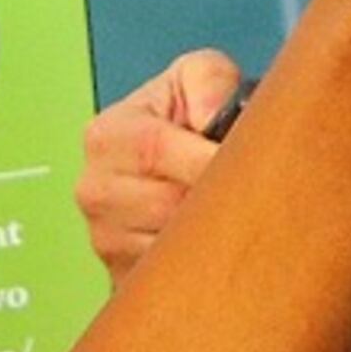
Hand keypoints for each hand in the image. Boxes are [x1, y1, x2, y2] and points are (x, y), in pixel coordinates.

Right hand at [75, 49, 243, 284]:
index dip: (210, 158)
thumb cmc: (188, 116)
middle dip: (218, 200)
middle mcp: (95, 189)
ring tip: (237, 213)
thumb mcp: (198, 75)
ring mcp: (105, 238)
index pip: (157, 150)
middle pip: (169, 205)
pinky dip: (201, 262)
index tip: (250, 162)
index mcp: (107, 135)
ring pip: (173, 246)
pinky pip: (170, 276)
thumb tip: (210, 119)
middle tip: (255, 191)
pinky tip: (217, 239)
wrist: (170, 159)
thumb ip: (210, 79)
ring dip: (213, 234)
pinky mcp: (121, 274)